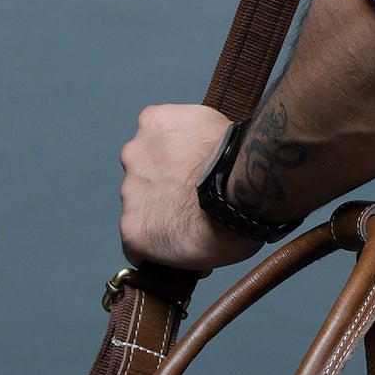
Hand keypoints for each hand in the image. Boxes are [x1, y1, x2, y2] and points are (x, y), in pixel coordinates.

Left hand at [119, 103, 260, 272]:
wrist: (244, 188)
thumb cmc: (243, 159)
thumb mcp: (217, 126)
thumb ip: (197, 139)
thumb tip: (205, 155)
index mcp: (154, 123)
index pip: (154, 147)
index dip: (175, 167)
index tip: (191, 179)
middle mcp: (134, 155)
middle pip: (143, 180)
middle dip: (165, 193)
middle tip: (195, 205)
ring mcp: (130, 193)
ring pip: (142, 213)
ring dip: (162, 220)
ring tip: (196, 228)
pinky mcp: (133, 230)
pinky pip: (139, 247)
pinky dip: (158, 251)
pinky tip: (185, 248)